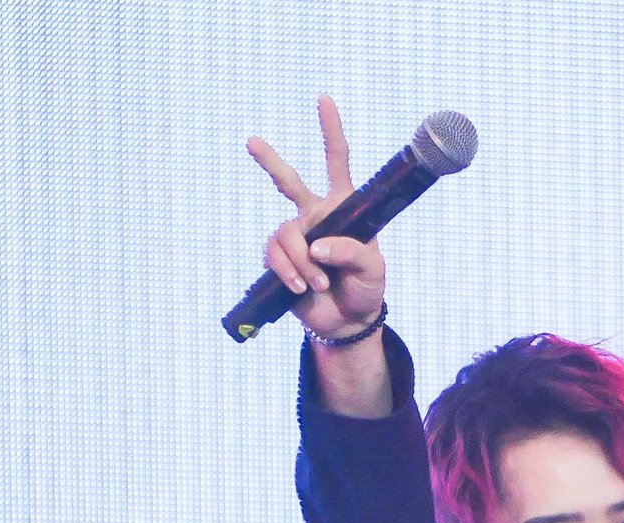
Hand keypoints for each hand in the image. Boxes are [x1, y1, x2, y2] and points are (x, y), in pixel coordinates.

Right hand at [248, 96, 386, 342]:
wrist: (347, 322)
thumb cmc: (365, 288)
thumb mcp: (372, 269)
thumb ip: (350, 251)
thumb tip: (317, 247)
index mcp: (342, 209)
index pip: (336, 163)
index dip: (331, 131)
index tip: (323, 100)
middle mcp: (315, 217)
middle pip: (288, 182)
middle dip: (270, 161)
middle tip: (251, 142)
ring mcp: (296, 238)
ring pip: (285, 234)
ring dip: (301, 262)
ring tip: (317, 284)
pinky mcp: (281, 261)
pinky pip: (275, 257)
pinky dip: (289, 272)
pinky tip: (300, 287)